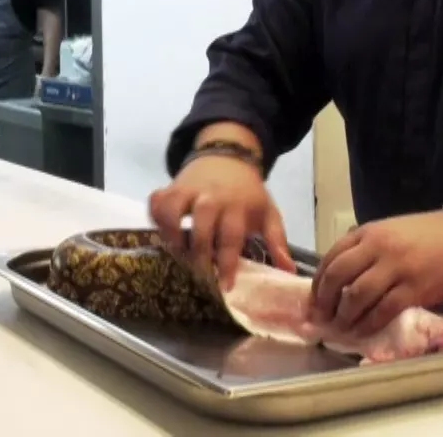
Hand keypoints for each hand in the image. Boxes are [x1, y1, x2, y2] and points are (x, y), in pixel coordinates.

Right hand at [148, 155, 294, 289]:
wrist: (228, 156)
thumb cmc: (248, 193)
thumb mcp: (268, 213)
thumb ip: (277, 241)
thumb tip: (288, 272)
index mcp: (237, 207)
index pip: (232, 237)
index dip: (228, 263)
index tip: (226, 286)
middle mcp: (211, 198)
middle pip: (202, 227)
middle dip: (199, 255)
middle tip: (200, 275)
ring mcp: (188, 191)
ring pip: (172, 211)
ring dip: (172, 235)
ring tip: (179, 254)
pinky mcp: (171, 187)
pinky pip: (157, 201)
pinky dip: (155, 216)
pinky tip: (162, 233)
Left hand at [309, 211, 442, 339]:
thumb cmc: (429, 234)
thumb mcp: (390, 229)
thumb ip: (366, 247)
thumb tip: (341, 274)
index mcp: (370, 232)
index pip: (332, 256)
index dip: (318, 280)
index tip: (314, 298)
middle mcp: (378, 248)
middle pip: (338, 276)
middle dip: (325, 300)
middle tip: (321, 316)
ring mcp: (397, 268)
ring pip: (357, 296)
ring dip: (344, 315)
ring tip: (340, 327)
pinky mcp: (415, 289)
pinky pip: (383, 310)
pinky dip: (368, 324)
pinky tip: (362, 332)